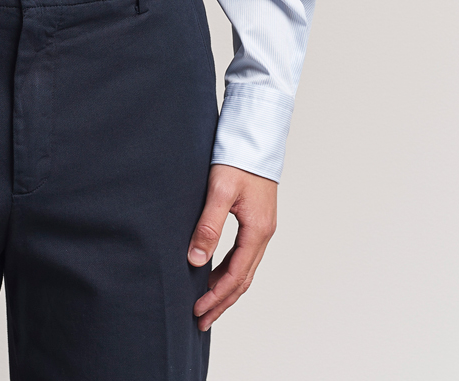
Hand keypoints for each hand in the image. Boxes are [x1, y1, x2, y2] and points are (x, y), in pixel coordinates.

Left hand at [188, 163, 276, 331]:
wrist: (254, 137)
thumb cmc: (237, 159)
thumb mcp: (219, 191)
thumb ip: (208, 226)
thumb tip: (195, 260)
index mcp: (257, 230)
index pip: (236, 275)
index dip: (216, 296)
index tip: (197, 310)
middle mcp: (263, 234)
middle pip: (243, 279)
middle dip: (222, 302)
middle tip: (201, 320)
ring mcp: (262, 228)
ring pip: (245, 269)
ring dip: (226, 289)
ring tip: (206, 305)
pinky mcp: (256, 221)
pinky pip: (244, 256)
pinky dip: (230, 271)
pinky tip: (215, 275)